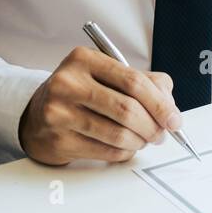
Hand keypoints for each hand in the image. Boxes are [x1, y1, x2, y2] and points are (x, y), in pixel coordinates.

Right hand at [19, 46, 181, 165]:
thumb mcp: (106, 76)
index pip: (133, 81)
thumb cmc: (80, 95)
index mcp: (84, 60)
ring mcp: (59, 112)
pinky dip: (124, 152)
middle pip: (127, 109)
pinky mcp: (58, 139)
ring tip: (143, 140)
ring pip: (118, 134)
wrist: (36, 116)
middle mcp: (68, 83)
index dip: (160, 103)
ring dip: (140, 141)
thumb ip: (143, 83)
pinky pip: (106, 151)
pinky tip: (125, 147)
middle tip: (162, 134)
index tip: (174, 119)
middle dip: (153, 126)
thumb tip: (170, 105)